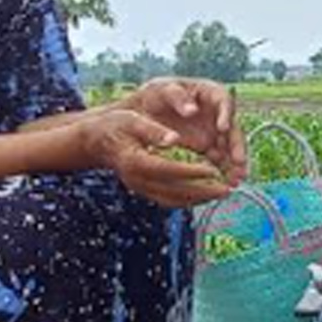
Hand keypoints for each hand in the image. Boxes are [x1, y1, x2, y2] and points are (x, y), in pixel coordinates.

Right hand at [76, 109, 233, 207]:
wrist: (95, 141)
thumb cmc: (114, 125)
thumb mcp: (132, 120)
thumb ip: (153, 131)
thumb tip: (174, 139)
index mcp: (134, 162)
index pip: (167, 170)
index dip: (191, 172)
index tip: (212, 170)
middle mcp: (137, 180)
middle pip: (174, 191)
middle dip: (203, 191)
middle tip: (227, 188)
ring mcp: (139, 188)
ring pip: (173, 200)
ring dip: (199, 198)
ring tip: (222, 193)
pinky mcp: (143, 190)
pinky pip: (169, 200)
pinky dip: (189, 199)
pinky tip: (205, 193)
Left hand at [121, 78, 247, 185]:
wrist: (146, 109)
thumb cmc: (156, 94)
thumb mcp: (163, 90)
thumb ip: (177, 98)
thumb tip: (192, 111)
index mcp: (209, 92)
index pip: (223, 100)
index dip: (225, 114)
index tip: (222, 128)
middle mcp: (217, 112)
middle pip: (232, 128)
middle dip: (237, 146)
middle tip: (239, 161)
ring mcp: (214, 130)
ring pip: (229, 147)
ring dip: (235, 163)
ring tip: (236, 179)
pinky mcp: (208, 145)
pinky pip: (220, 158)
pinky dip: (225, 170)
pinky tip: (228, 184)